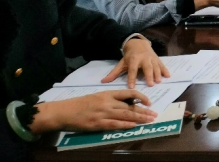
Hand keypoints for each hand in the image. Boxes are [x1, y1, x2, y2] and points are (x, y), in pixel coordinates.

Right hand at [30, 89, 156, 133]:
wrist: (64, 112)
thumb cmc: (80, 104)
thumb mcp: (98, 97)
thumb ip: (111, 100)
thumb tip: (127, 104)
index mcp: (107, 94)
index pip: (129, 93)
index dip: (141, 97)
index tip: (149, 102)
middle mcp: (107, 102)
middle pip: (130, 106)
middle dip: (144, 111)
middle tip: (154, 114)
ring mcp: (103, 113)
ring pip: (125, 115)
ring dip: (139, 118)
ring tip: (149, 120)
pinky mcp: (98, 124)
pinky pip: (114, 124)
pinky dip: (125, 125)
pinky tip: (134, 126)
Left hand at [102, 38, 169, 87]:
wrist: (139, 44)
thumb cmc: (129, 56)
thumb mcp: (121, 63)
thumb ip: (114, 73)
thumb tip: (103, 82)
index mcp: (133, 60)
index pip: (132, 70)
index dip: (132, 78)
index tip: (132, 87)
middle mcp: (143, 58)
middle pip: (146, 68)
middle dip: (149, 76)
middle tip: (151, 84)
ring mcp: (151, 58)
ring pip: (155, 66)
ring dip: (158, 74)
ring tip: (159, 81)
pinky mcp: (157, 59)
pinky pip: (162, 64)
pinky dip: (165, 70)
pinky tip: (168, 76)